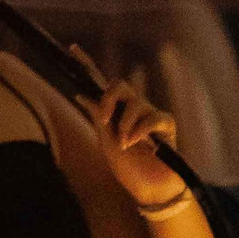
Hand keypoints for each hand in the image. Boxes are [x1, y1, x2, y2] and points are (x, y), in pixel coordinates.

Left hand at [67, 49, 180, 208]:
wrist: (149, 189)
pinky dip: (140, 131)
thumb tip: (81, 94)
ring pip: (134, 102)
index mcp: (114, 112)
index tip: (72, 48)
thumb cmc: (129, 168)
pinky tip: (136, 144)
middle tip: (105, 120)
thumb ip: (98, 117)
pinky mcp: (166, 123)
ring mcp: (150, 113)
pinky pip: (151, 117)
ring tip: (126, 144)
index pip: (100, 83)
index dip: (87, 64)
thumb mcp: (106, 142)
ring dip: (125, 125)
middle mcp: (132, 108)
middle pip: (119, 84)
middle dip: (109, 99)